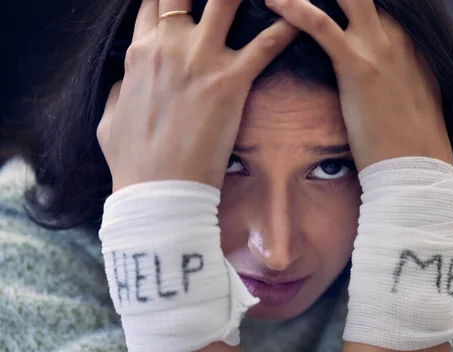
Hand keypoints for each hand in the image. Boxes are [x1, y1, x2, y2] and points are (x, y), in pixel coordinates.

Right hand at [97, 0, 298, 191]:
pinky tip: (303, 16)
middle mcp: (169, 46)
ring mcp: (200, 60)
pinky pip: (266, 44)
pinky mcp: (230, 82)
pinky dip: (288, 26)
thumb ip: (119, 92)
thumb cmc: (134, 162)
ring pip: (225, 1)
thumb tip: (125, 82)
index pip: (154, 3)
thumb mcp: (110, 121)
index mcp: (140, 53)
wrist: (158, 192)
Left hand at [265, 0, 452, 170]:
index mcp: (409, 41)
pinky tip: (276, 2)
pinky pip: (323, 26)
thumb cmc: (409, 138)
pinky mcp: (358, 66)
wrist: (417, 165)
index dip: (354, 1)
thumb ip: (398, 71)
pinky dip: (296, 10)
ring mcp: (379, 47)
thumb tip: (383, 72)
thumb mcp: (411, 94)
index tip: (335, 2)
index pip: (378, 4)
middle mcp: (397, 35)